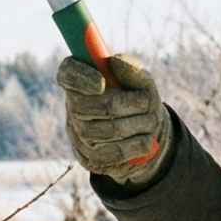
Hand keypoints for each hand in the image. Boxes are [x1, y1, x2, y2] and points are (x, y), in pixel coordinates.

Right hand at [55, 53, 170, 187]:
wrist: (142, 131)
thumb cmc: (137, 97)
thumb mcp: (140, 80)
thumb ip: (132, 69)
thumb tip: (115, 62)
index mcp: (80, 79)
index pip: (68, 74)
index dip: (80, 79)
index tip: (101, 82)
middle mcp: (73, 107)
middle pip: (95, 106)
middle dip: (128, 104)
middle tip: (148, 102)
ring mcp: (79, 135)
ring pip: (109, 129)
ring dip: (139, 123)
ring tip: (152, 120)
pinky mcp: (91, 158)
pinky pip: (116, 152)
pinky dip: (138, 143)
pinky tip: (147, 138)